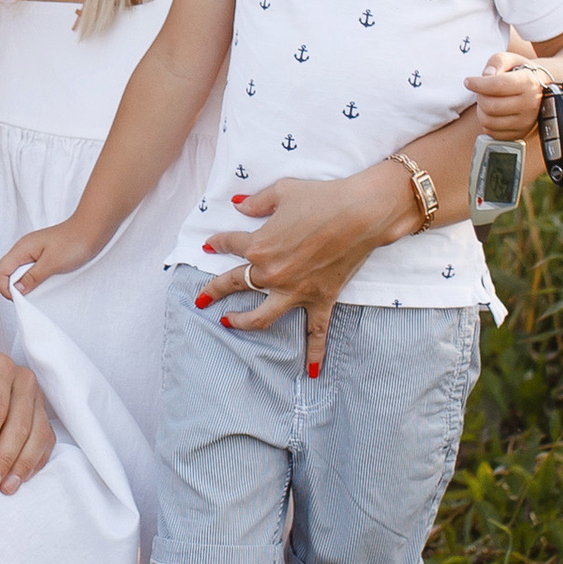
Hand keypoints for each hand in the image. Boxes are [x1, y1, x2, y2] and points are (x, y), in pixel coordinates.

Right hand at [0, 219, 99, 298]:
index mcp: (22, 248)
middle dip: (14, 287)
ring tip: (39, 289)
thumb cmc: (75, 241)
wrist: (92, 229)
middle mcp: (24, 249)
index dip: (4, 288)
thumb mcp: (52, 263)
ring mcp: (33, 251)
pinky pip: (31, 270)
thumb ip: (32, 277)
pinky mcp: (43, 255)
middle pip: (7, 272)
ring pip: (19, 272)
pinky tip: (46, 282)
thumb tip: (16, 289)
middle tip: (29, 297)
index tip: (18, 299)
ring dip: (26, 283)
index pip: (0, 270)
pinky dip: (35, 279)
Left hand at [0, 344, 55, 492]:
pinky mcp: (42, 412)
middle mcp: (23, 379)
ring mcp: (36, 396)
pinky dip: (34, 461)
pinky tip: (18, 479)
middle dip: (4, 458)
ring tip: (4, 488)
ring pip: (37, 434)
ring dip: (22, 464)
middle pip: (20, 424)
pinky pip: (45, 439)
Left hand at [196, 168, 410, 374]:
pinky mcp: (320, 299)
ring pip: (262, 316)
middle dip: (214, 291)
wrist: (361, 213)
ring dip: (243, 322)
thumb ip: (256, 201)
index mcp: (259, 246)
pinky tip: (311, 372)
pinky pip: (316, 332)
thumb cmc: (322, 197)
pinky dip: (314, 353)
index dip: (217, 242)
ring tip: (228, 324)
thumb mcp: (282, 191)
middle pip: (235, 284)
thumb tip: (238, 205)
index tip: (210, 244)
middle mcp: (272, 273)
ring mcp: (295, 290)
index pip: (229, 244)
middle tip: (201, 299)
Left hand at [463, 53, 544, 138]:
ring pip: (488, 121)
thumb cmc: (521, 73)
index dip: (477, 83)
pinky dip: (486, 122)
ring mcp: (526, 122)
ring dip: (481, 110)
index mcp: (528, 82)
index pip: (496, 86)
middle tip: (481, 91)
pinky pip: (492, 132)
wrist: (540, 91)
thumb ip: (497, 61)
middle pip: (490, 106)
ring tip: (488, 100)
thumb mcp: (512, 59)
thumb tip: (486, 75)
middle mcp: (529, 104)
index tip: (468, 81)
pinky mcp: (520, 134)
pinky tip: (493, 112)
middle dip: (479, 96)